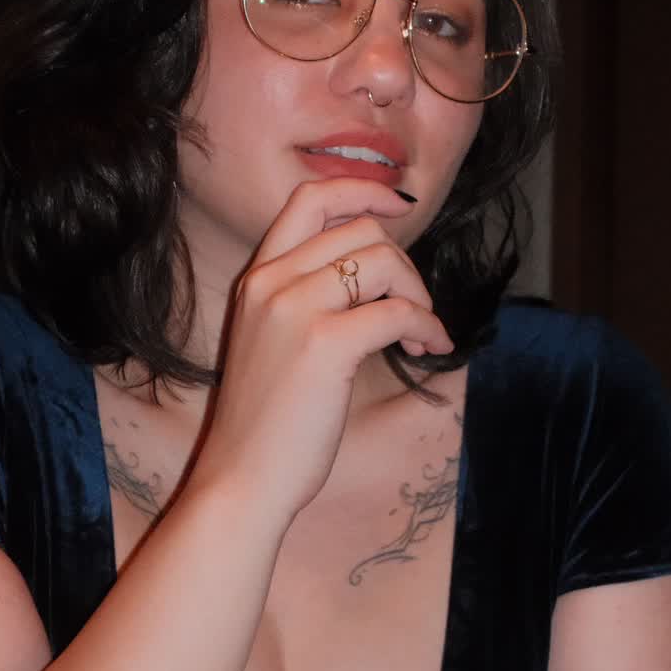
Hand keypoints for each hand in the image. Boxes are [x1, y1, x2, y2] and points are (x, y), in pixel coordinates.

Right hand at [190, 177, 452, 525]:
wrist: (241, 480)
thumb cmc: (266, 427)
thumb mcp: (273, 344)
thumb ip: (306, 302)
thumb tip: (375, 278)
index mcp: (256, 279)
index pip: (309, 199)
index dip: (363, 190)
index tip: (399, 207)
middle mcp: (271, 283)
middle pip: (361, 230)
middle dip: (405, 264)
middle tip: (413, 308)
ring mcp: (295, 309)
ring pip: (383, 261)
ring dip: (419, 294)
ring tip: (421, 334)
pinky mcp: (325, 344)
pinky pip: (399, 311)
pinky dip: (428, 326)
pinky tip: (429, 350)